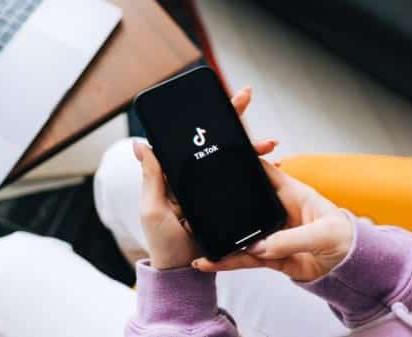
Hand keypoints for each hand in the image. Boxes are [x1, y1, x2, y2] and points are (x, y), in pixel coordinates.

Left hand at [133, 86, 279, 269]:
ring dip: (250, 148)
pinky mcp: (225, 204)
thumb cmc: (163, 242)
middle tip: (246, 98)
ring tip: (269, 143)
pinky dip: (257, 172)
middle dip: (233, 121)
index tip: (220, 99)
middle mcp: (194, 179)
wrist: (185, 271)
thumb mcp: (153, 208)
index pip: (191, 141)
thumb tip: (140, 144)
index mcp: (174, 176)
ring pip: (232, 161)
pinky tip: (271, 165)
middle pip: (215, 143)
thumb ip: (152, 177)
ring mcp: (210, 190)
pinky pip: (241, 183)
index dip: (206, 118)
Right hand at [192, 156, 353, 281]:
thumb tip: (257, 247)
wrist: (352, 269)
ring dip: (220, 236)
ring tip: (198, 238)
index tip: (220, 155)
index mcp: (291, 193)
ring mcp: (271, 233)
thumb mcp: (322, 234)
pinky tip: (210, 262)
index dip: (244, 161)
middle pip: (244, 201)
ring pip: (240, 233)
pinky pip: (244, 258)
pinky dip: (227, 261)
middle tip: (197, 201)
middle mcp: (276, 211)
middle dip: (221, 201)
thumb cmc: (346, 239)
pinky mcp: (269, 255)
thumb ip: (289, 239)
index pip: (263, 171)